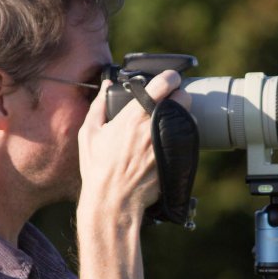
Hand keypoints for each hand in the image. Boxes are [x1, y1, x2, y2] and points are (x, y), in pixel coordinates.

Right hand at [76, 70, 187, 223]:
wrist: (114, 201)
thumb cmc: (98, 169)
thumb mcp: (88, 134)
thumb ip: (98, 105)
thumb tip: (107, 84)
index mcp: (134, 115)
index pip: (164, 83)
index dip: (170, 77)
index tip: (169, 79)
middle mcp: (155, 126)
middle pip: (183, 98)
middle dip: (179, 96)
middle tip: (169, 101)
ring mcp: (168, 143)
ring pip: (188, 118)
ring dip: (182, 116)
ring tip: (170, 121)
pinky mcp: (175, 158)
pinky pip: (188, 138)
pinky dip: (183, 134)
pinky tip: (172, 138)